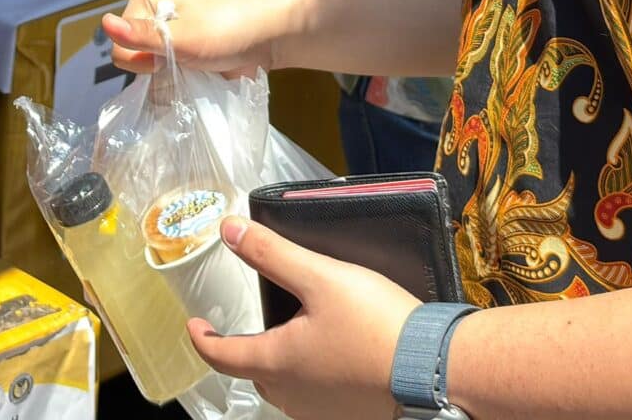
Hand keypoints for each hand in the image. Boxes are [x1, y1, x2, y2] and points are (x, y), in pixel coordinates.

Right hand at [101, 0, 304, 76]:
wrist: (277, 31)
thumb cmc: (229, 28)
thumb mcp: (183, 38)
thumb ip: (143, 37)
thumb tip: (102, 23)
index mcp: (146, 0)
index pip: (120, 44)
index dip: (142, 57)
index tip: (172, 55)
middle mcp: (154, 15)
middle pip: (134, 58)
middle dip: (157, 69)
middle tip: (188, 62)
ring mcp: (173, 35)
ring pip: (154, 70)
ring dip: (173, 77)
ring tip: (199, 70)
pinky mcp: (189, 52)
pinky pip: (173, 74)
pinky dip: (185, 81)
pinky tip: (202, 78)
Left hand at [188, 218, 421, 419]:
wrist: (435, 371)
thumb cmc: (377, 326)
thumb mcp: (320, 278)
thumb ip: (272, 253)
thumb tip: (229, 230)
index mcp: (276, 363)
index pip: (220, 355)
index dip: (202, 337)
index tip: (196, 324)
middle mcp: (292, 396)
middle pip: (253, 373)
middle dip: (244, 350)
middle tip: (244, 328)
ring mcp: (321, 410)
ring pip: (285, 387)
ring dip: (280, 364)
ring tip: (291, 336)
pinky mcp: (349, 414)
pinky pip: (316, 396)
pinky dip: (312, 375)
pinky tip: (332, 355)